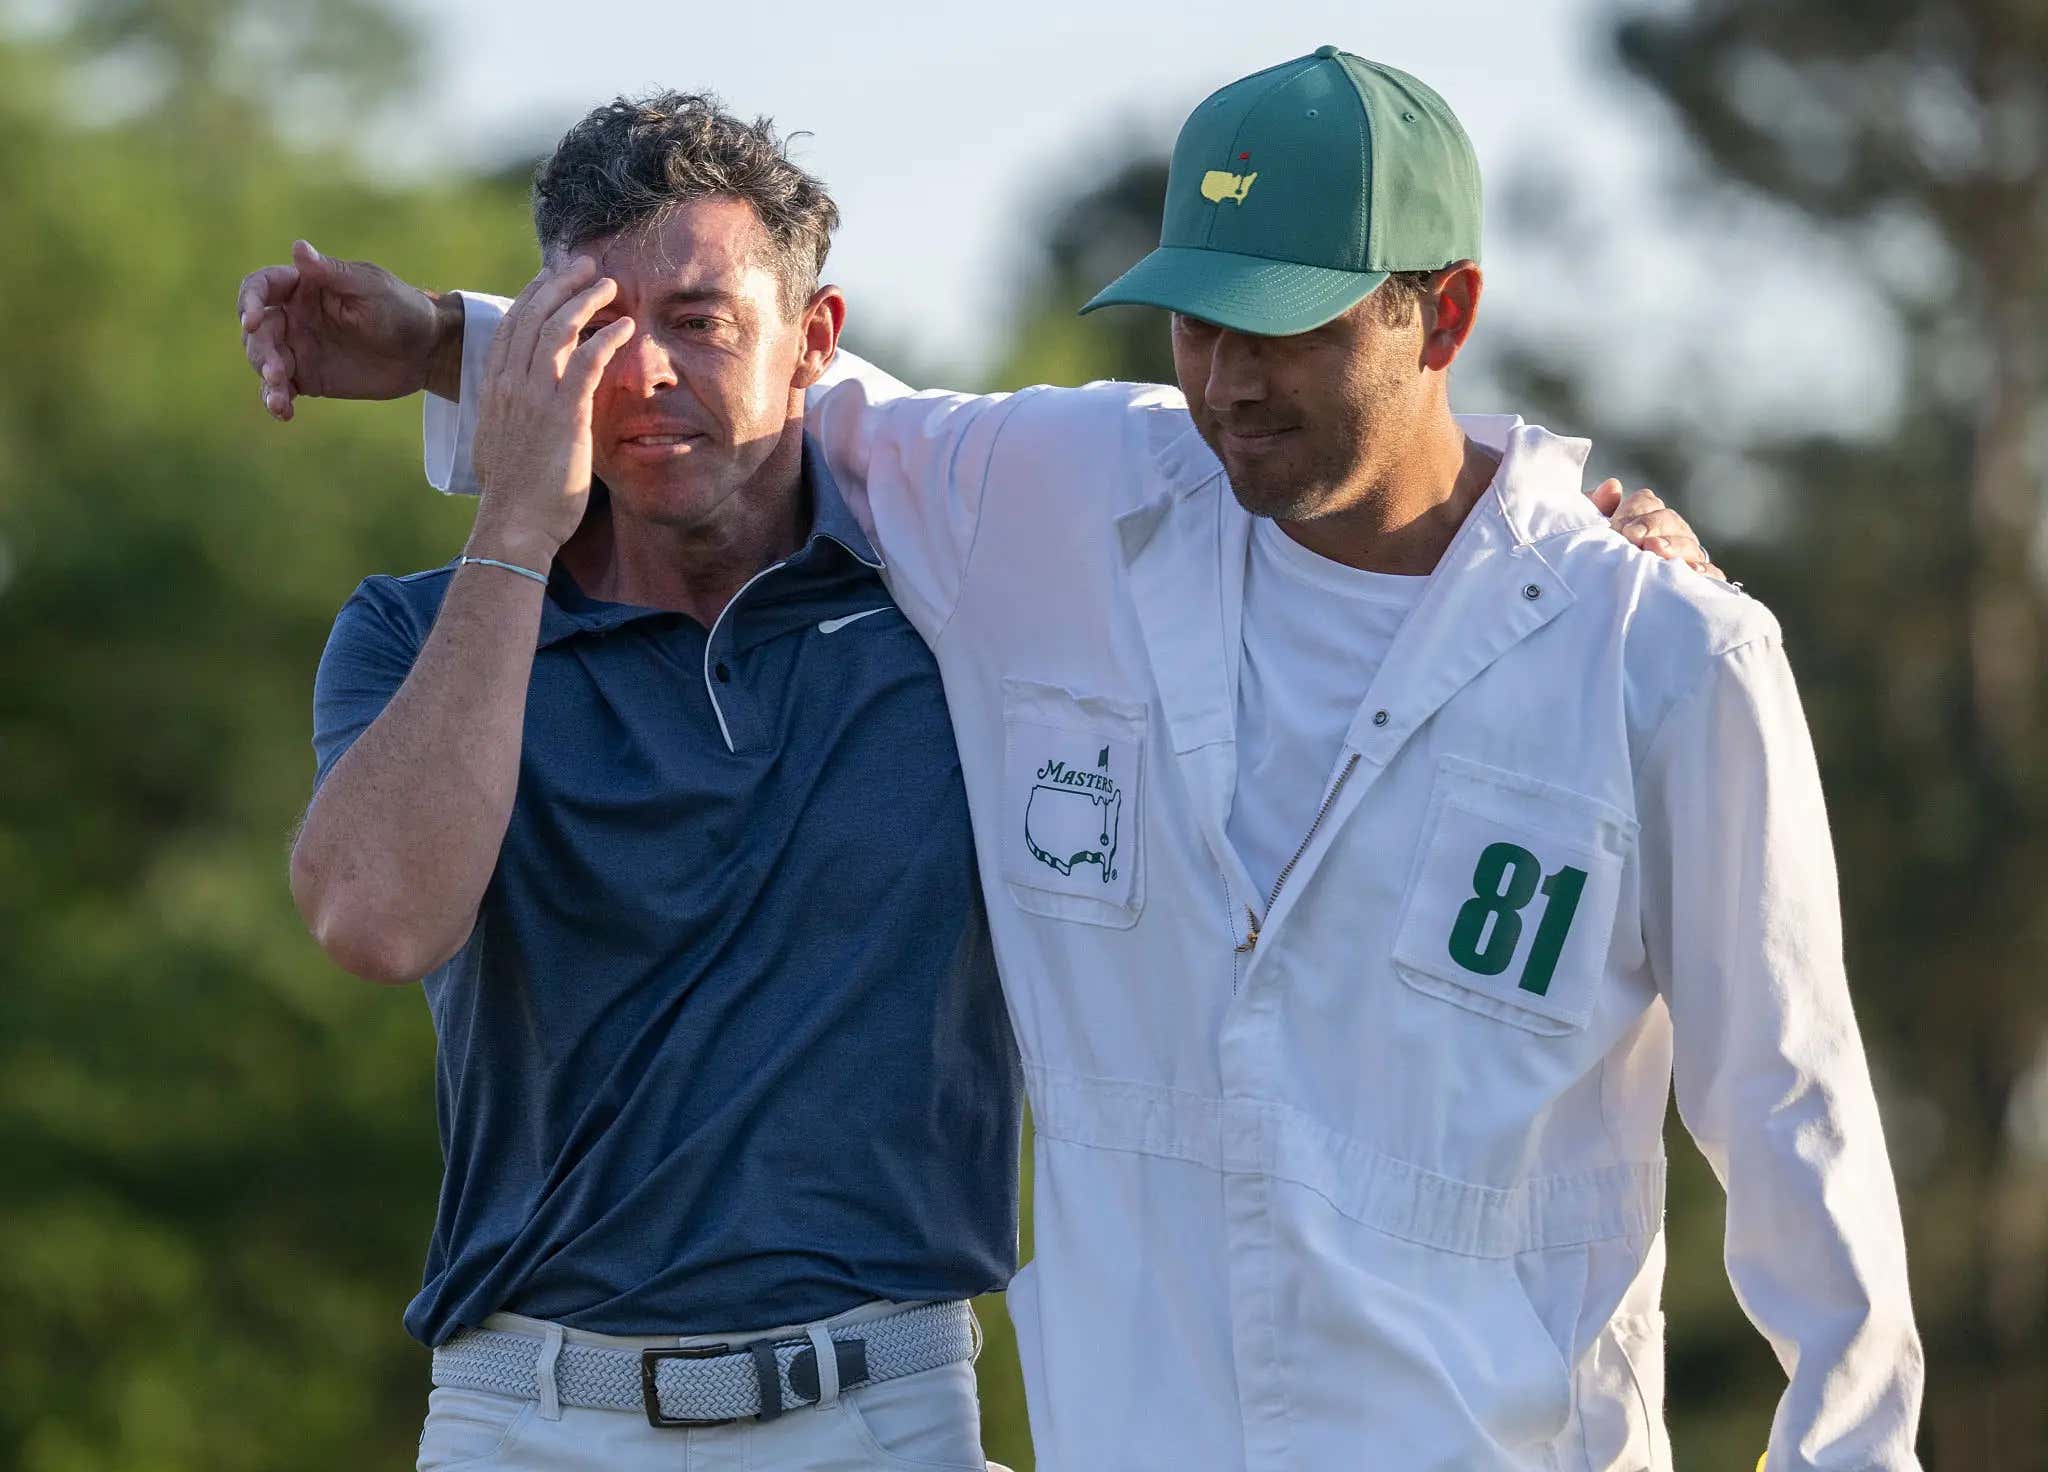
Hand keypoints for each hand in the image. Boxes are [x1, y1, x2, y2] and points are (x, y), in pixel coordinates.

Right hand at [238, 240, 456, 419]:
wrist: (426, 351)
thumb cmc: (401, 308)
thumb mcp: (369, 287)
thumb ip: (332, 273)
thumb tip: (298, 247)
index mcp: (303, 287)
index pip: (260, 287)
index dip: (249, 301)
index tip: (251, 321)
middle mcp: (294, 316)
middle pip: (258, 331)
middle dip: (260, 351)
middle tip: (277, 372)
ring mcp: (299, 348)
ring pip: (264, 361)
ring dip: (266, 380)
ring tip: (280, 399)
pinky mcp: (309, 377)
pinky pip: (282, 388)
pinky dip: (276, 400)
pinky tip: (283, 413)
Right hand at [468, 259, 634, 560]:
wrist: (513, 526)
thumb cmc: (516, 497)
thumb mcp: (505, 446)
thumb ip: (516, 418)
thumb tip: (526, 412)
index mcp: (493, 390)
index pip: (510, 326)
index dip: (532, 295)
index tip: (551, 275)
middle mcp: (509, 385)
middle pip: (531, 314)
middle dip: (558, 282)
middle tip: (583, 263)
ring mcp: (534, 396)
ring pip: (556, 328)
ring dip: (584, 299)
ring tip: (608, 283)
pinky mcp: (562, 413)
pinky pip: (586, 361)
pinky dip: (607, 338)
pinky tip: (626, 327)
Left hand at [1590, 479, 1725, 580]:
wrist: (1596, 608)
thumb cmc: (1594, 562)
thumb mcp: (1589, 535)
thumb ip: (1596, 508)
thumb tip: (1613, 486)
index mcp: (1645, 520)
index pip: (1648, 502)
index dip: (1633, 509)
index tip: (1616, 525)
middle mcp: (1669, 535)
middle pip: (1669, 519)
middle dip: (1651, 525)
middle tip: (1631, 536)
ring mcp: (1686, 558)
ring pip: (1688, 544)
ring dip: (1672, 545)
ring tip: (1655, 549)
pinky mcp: (1697, 584)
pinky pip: (1710, 574)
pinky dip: (1704, 571)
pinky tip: (1691, 571)